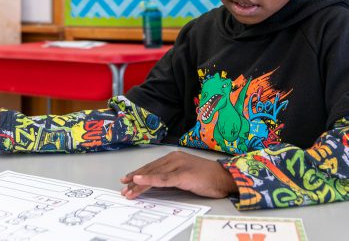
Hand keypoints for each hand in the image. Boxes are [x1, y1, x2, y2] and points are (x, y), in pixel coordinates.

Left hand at [120, 151, 237, 198]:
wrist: (225, 178)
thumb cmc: (207, 177)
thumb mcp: (185, 175)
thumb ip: (171, 177)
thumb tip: (156, 184)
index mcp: (174, 157)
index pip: (152, 166)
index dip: (139, 173)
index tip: (128, 180)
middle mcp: (174, 158)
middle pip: (150, 170)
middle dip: (135, 180)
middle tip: (123, 187)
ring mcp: (179, 165)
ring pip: (154, 175)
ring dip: (139, 183)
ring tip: (128, 190)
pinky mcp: (183, 175)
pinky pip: (163, 179)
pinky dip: (150, 180)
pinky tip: (140, 182)